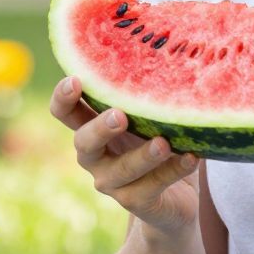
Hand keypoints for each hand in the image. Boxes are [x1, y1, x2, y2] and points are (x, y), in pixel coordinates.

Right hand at [50, 76, 200, 234]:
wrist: (175, 201)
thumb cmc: (157, 145)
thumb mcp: (149, 121)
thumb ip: (148, 99)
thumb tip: (174, 52)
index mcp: (91, 128)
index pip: (65, 112)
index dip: (63, 97)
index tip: (76, 81)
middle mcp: (94, 156)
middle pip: (83, 142)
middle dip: (99, 128)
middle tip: (119, 116)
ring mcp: (112, 182)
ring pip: (122, 169)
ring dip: (142, 156)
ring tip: (163, 143)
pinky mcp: (135, 201)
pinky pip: (152, 186)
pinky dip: (172, 170)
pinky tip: (190, 157)